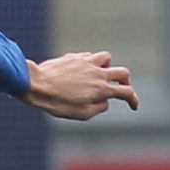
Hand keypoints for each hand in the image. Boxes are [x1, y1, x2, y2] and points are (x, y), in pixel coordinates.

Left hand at [20, 51, 139, 119]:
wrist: (36, 85)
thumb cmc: (57, 103)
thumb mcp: (82, 113)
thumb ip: (99, 107)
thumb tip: (105, 101)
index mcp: (102, 89)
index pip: (127, 92)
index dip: (134, 100)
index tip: (133, 106)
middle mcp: (97, 73)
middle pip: (123, 72)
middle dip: (125, 81)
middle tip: (119, 87)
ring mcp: (85, 62)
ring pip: (106, 57)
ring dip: (107, 67)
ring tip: (99, 75)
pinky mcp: (73, 57)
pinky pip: (88, 56)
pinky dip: (90, 62)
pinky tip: (81, 70)